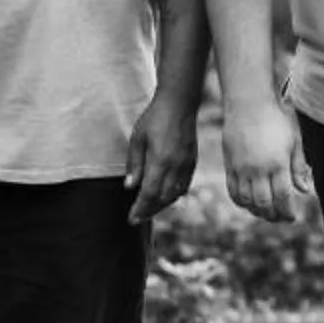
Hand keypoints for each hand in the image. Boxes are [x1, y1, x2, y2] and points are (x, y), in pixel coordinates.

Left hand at [124, 90, 201, 225]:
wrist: (180, 103)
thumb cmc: (155, 118)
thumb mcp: (137, 138)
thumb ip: (134, 164)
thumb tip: (130, 187)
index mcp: (161, 161)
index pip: (150, 194)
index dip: (140, 209)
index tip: (131, 219)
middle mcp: (176, 167)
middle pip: (164, 199)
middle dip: (150, 211)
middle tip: (137, 218)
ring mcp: (187, 164)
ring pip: (175, 194)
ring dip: (162, 205)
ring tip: (149, 210)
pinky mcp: (193, 161)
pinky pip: (184, 185)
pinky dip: (174, 195)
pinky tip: (165, 196)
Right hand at [220, 94, 310, 224]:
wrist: (249, 104)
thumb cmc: (276, 119)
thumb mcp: (294, 140)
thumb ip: (298, 167)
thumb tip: (305, 191)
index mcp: (277, 163)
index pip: (283, 197)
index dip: (288, 211)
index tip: (292, 217)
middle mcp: (258, 169)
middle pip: (264, 204)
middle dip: (274, 216)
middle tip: (281, 218)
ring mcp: (241, 168)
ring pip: (247, 201)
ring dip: (257, 211)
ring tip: (267, 213)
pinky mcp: (229, 165)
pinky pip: (233, 191)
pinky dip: (242, 202)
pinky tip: (250, 203)